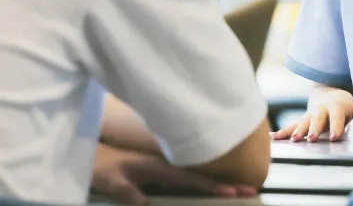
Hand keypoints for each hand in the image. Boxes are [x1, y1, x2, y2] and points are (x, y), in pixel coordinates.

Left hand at [92, 143, 256, 204]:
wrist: (97, 156)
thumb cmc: (104, 170)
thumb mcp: (110, 182)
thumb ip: (126, 191)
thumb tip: (143, 202)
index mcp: (159, 169)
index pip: (192, 179)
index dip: (212, 186)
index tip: (231, 191)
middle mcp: (168, 167)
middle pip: (203, 176)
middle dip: (227, 183)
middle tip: (250, 189)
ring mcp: (168, 169)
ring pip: (200, 176)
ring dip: (221, 182)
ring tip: (242, 189)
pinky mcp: (165, 173)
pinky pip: (192, 178)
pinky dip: (208, 182)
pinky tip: (217, 188)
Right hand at [271, 87, 352, 142]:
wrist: (329, 93)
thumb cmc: (345, 107)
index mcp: (337, 107)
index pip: (337, 117)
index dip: (337, 127)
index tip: (335, 138)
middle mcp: (321, 109)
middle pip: (318, 118)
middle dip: (314, 129)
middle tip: (312, 139)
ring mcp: (310, 114)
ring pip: (303, 122)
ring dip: (298, 131)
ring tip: (294, 141)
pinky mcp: (302, 119)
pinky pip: (291, 126)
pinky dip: (282, 132)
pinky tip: (273, 138)